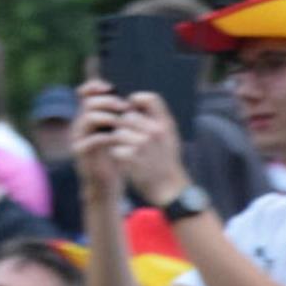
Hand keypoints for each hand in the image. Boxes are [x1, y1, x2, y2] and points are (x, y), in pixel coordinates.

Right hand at [69, 79, 127, 210]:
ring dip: (107, 116)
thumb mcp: (118, 133)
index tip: (111, 88)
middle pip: (88, 102)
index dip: (95, 86)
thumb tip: (133, 98)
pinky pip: (90, 139)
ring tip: (122, 120)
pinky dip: (105, 136)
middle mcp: (80, 124)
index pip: (85, 93)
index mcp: (89, 116)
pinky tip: (117, 137)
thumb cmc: (115, 156)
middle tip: (124, 106)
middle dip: (107, 101)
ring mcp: (78, 138)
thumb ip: (120, 116)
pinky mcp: (80, 152)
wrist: (106, 183)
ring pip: (87, 118)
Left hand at [111, 92, 192, 208]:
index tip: (131, 108)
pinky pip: (115, 147)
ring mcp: (143, 145)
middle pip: (128, 115)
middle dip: (123, 122)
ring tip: (123, 145)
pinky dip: (116, 151)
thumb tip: (136, 100)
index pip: (149, 98)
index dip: (137, 100)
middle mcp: (155, 131)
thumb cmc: (166, 159)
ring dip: (117, 138)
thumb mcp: (169, 136)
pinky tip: (122, 157)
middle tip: (123, 132)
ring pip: (119, 131)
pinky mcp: (131, 158)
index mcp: (165, 123)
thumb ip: (156, 117)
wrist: (168, 187)